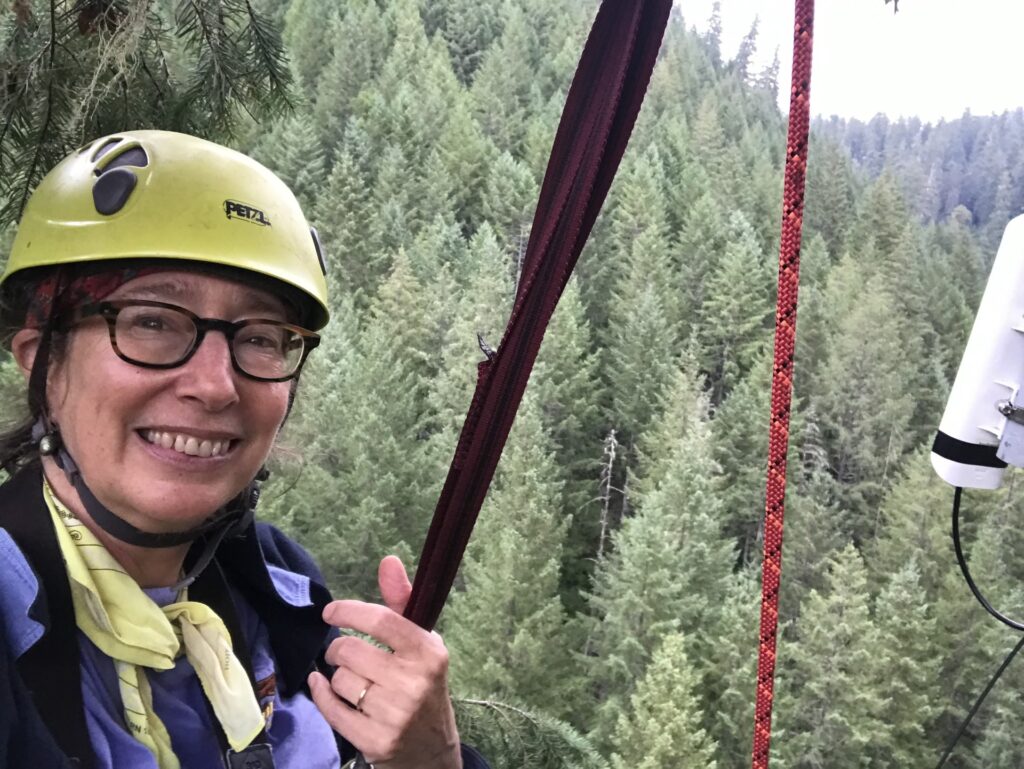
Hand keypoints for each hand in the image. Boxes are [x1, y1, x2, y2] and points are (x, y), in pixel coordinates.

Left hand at [309, 556, 462, 768]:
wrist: (432, 749)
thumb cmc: (423, 684)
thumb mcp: (421, 643)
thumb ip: (402, 602)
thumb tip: (388, 560)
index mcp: (429, 652)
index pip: (382, 620)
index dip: (349, 611)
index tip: (331, 612)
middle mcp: (415, 682)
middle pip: (351, 650)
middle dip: (339, 649)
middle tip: (344, 654)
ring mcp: (396, 715)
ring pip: (339, 680)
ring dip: (336, 677)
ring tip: (352, 680)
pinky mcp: (376, 740)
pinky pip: (331, 708)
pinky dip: (321, 695)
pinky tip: (322, 687)